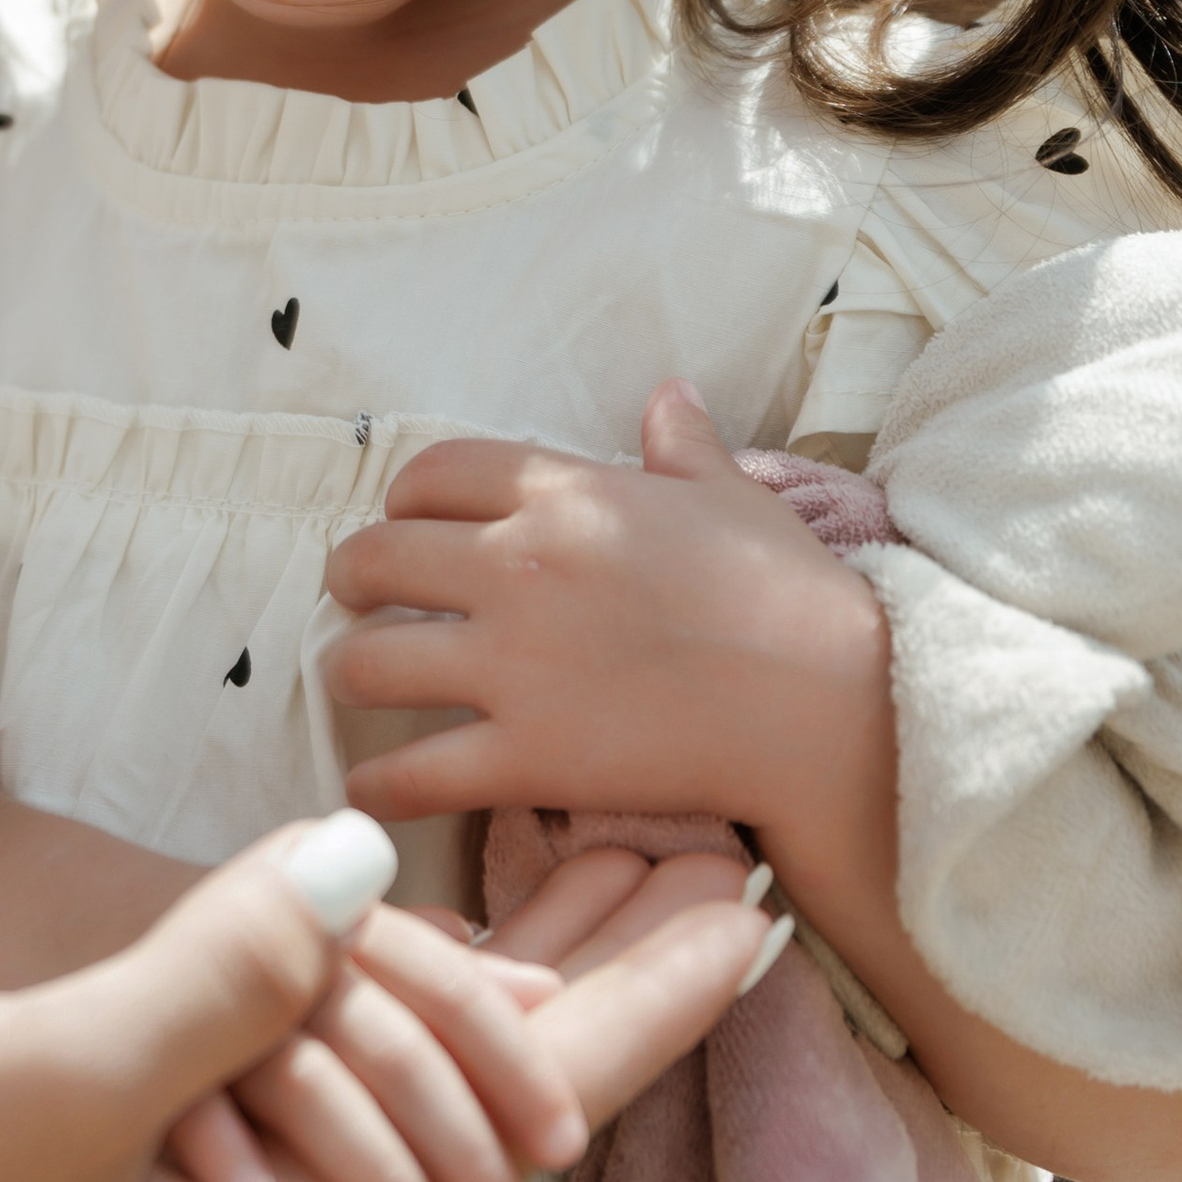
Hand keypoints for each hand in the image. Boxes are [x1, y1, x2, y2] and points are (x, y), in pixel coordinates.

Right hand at [0, 822, 775, 1181]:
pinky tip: (385, 969)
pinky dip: (387, 1010)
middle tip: (705, 871)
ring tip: (582, 904)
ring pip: (412, 1085)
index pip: (534, 1086)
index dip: (646, 988)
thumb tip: (360, 862)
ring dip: (508, 987)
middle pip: (500, 1090)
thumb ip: (224, 970)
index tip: (751, 904)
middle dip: (608, 979)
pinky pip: (322, 1090)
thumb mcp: (64, 1075)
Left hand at [323, 382, 891, 858]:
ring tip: (356, 682)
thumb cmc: (791, 596)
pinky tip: (371, 787)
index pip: (431, 475)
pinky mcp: (529, 756)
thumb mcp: (733, 499)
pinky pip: (414, 773)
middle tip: (354, 599)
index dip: (402, 499)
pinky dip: (378, 784)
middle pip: (375, 559)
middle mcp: (519, 569)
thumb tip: (669, 395)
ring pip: (368, 663)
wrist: (832, 705)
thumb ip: (683, 447)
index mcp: (564, 496)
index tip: (402, 521)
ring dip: (349, 673)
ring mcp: (516, 666)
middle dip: (351, 579)